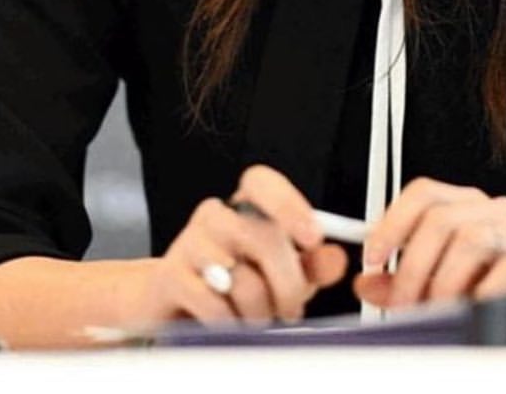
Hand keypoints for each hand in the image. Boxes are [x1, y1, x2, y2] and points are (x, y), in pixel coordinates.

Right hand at [136, 165, 347, 325]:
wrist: (176, 310)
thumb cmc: (237, 286)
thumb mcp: (282, 275)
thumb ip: (312, 266)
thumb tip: (336, 259)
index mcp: (245, 206)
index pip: (261, 183)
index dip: (289, 205)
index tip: (313, 238)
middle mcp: (216, 216)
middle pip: (262, 238)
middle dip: (287, 285)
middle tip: (291, 310)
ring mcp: (188, 242)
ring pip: (238, 275)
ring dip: (257, 309)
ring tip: (256, 319)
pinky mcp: (169, 275)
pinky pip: (210, 301)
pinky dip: (228, 321)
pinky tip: (227, 323)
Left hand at [354, 177, 505, 309]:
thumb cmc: (504, 281)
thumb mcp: (449, 276)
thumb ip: (407, 277)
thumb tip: (366, 283)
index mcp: (468, 205)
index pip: (423, 193)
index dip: (392, 221)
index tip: (373, 255)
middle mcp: (493, 209)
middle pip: (440, 218)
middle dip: (413, 265)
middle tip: (403, 300)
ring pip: (469, 239)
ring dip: (445, 282)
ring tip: (440, 308)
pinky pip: (505, 269)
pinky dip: (482, 293)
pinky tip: (474, 308)